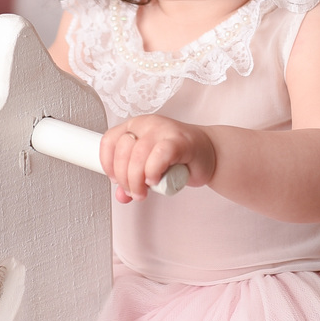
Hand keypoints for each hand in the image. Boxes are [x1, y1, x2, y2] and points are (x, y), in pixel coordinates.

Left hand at [99, 116, 215, 202]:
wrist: (211, 153)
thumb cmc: (180, 158)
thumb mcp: (150, 169)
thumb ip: (133, 181)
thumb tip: (121, 196)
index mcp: (135, 127)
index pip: (109, 141)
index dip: (108, 164)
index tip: (115, 180)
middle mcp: (147, 124)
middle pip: (122, 151)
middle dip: (124, 178)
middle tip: (134, 192)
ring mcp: (163, 130)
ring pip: (137, 155)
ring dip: (136, 180)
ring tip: (144, 191)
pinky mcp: (179, 140)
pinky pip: (158, 155)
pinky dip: (153, 171)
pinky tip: (155, 180)